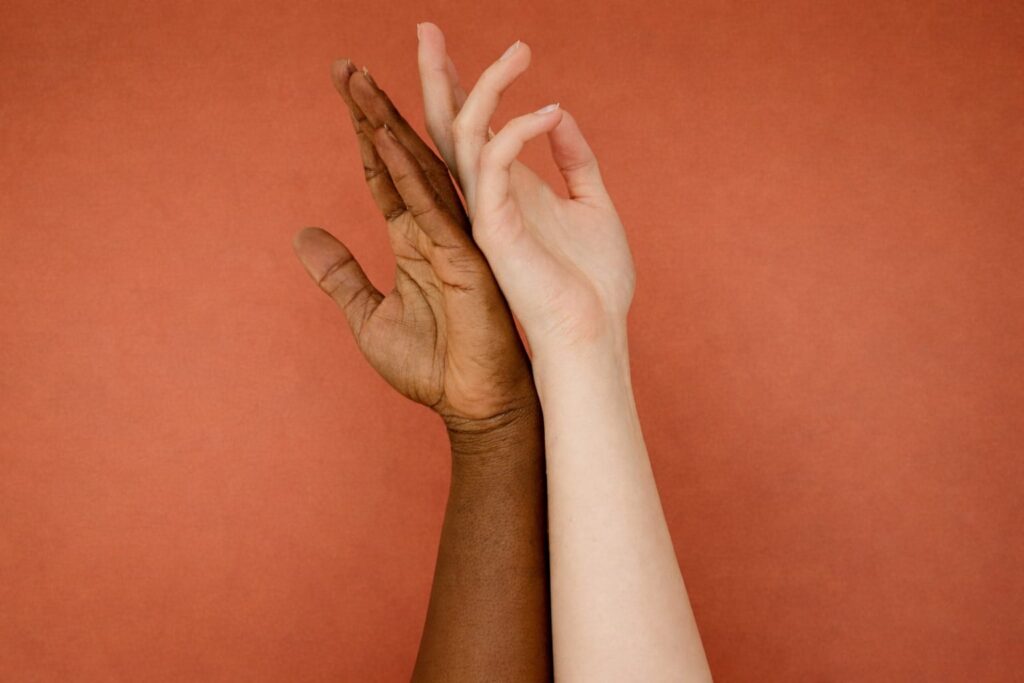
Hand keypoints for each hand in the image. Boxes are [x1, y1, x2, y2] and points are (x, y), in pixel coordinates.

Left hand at [293, 60, 535, 428]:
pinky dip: (404, 171)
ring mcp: (453, 238)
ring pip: (416, 168)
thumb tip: (302, 235)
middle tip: (344, 66)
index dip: (361, 132)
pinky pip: (429, 207)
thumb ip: (340, 273)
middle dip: (370, 110)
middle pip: (399, 156)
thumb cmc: (433, 366)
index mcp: (413, 238)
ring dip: (384, 123)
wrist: (475, 405)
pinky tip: (380, 137)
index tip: (344, 90)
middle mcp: (434, 227)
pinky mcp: (464, 257)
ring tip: (357, 80)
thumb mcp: (368, 316)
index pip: (383, 173)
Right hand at [416, 24, 635, 355]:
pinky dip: (519, 128)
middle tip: (427, 27)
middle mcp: (485, 196)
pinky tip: (550, 111)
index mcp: (504, 191)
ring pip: (462, 133)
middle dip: (437, 74)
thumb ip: (575, 160)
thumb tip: (560, 115)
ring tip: (519, 49)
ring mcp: (484, 211)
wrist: (592, 334)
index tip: (452, 47)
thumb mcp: (593, 205)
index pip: (472, 128)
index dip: (461, 86)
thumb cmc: (595, 282)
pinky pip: (493, 161)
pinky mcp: (492, 226)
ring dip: (484, 84)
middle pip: (448, 123)